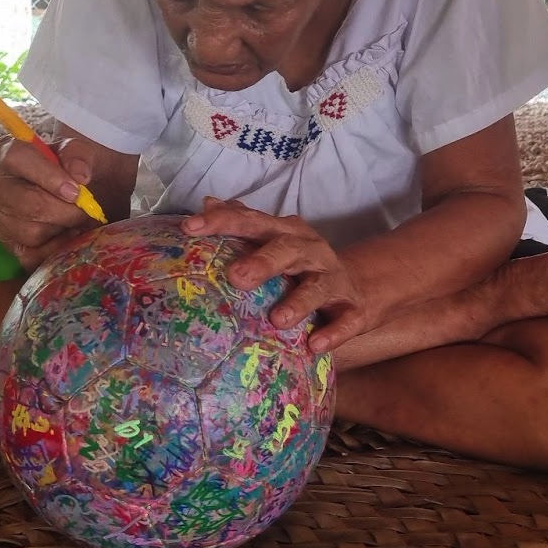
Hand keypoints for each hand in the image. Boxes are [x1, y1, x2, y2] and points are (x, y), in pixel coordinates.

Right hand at [0, 136, 98, 268]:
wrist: (48, 184)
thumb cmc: (58, 164)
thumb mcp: (70, 150)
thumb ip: (77, 155)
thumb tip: (80, 177)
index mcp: (3, 153)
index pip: (20, 160)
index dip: (51, 178)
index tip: (76, 192)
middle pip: (29, 204)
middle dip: (66, 211)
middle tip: (86, 211)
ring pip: (31, 232)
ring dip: (60, 229)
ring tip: (74, 220)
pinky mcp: (1, 241)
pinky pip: (29, 255)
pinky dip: (53, 249)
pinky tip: (65, 235)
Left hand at [182, 197, 368, 353]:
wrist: (358, 287)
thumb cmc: (301, 265)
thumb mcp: (272, 240)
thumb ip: (242, 223)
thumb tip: (207, 202)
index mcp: (285, 232)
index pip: (251, 221)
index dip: (222, 221)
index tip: (190, 227)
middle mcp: (310, 251)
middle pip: (287, 249)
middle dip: (262, 262)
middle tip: (235, 276)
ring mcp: (333, 280)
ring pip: (318, 286)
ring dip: (299, 301)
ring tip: (278, 319)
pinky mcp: (353, 310)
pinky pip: (345, 321)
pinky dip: (333, 333)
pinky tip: (315, 345)